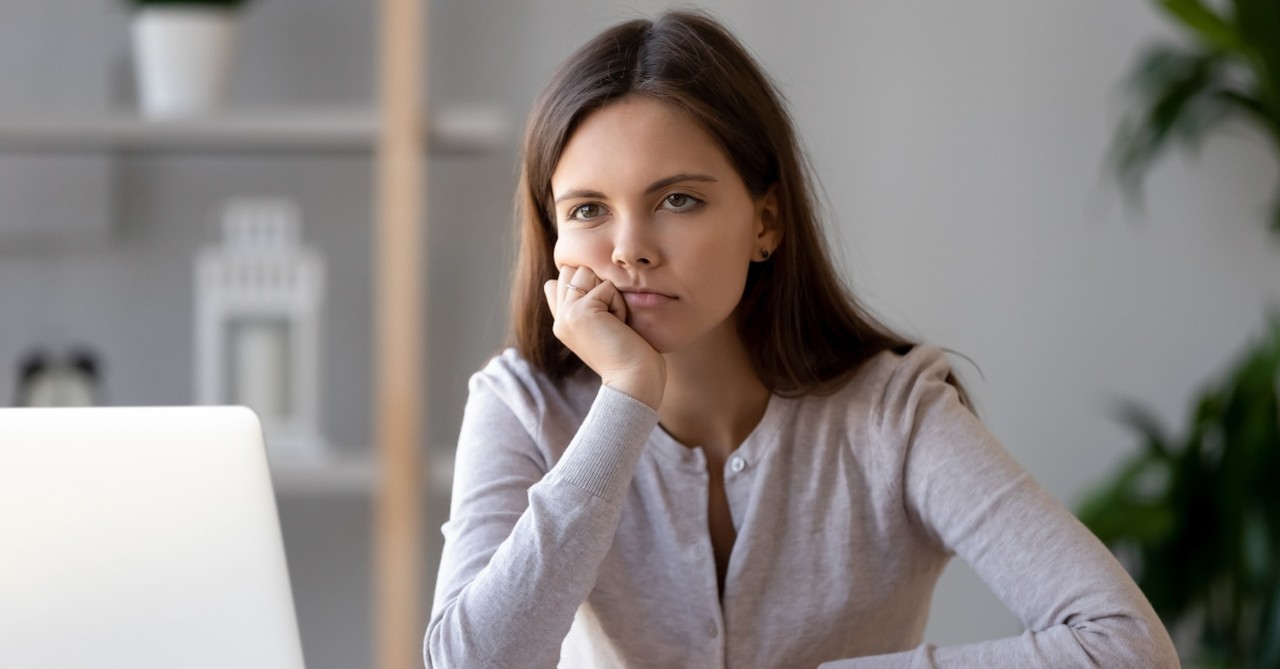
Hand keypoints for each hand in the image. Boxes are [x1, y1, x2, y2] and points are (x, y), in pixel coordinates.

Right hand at [543, 265, 665, 408]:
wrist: (634, 380)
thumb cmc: (630, 355)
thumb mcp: (603, 325)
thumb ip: (586, 302)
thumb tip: (576, 275)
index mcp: (562, 321)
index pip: (561, 280)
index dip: (587, 286)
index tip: (605, 317)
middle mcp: (560, 317)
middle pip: (574, 270)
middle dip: (599, 286)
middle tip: (611, 319)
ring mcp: (566, 315)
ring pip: (586, 273)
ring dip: (609, 294)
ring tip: (615, 322)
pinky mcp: (579, 312)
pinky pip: (605, 287)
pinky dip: (619, 304)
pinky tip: (619, 327)